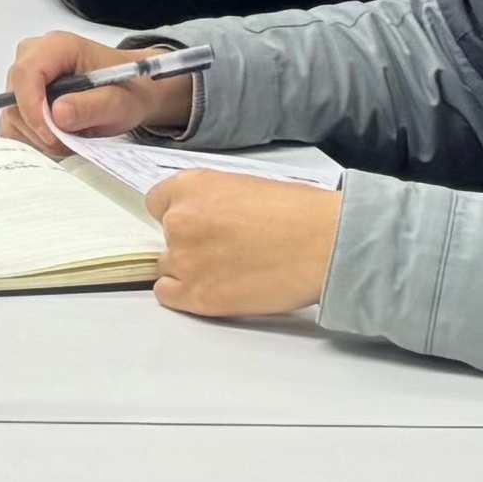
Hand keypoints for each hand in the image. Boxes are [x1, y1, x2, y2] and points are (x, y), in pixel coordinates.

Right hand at [0, 28, 189, 154]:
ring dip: (39, 137)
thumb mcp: (119, 101)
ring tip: (72, 138)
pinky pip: (14, 124)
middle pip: (14, 97)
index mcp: (58, 46)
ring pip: (12, 114)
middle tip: (70, 142)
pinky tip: (60, 138)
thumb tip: (57, 114)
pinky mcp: (22, 97)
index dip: (31, 107)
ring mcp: (26, 77)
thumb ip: (91, 106)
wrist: (133, 91)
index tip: (51, 135)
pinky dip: (34, 139)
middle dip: (39, 128)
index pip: (26, 73)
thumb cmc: (128, 89)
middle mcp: (35, 56)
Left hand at [140, 169, 338, 321]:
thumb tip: (203, 219)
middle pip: (165, 237)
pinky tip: (213, 289)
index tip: (198, 225)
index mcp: (191, 186)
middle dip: (189, 244)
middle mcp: (179, 220)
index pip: (158, 203)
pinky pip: (168, 295)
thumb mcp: (242, 186)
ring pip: (168, 267)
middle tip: (224, 249)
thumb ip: (210, 201)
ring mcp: (185, 259)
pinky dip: (185, 295)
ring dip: (190, 270)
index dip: (180, 215)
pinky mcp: (197, 296)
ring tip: (228, 270)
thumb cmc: (299, 213)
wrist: (324, 244)